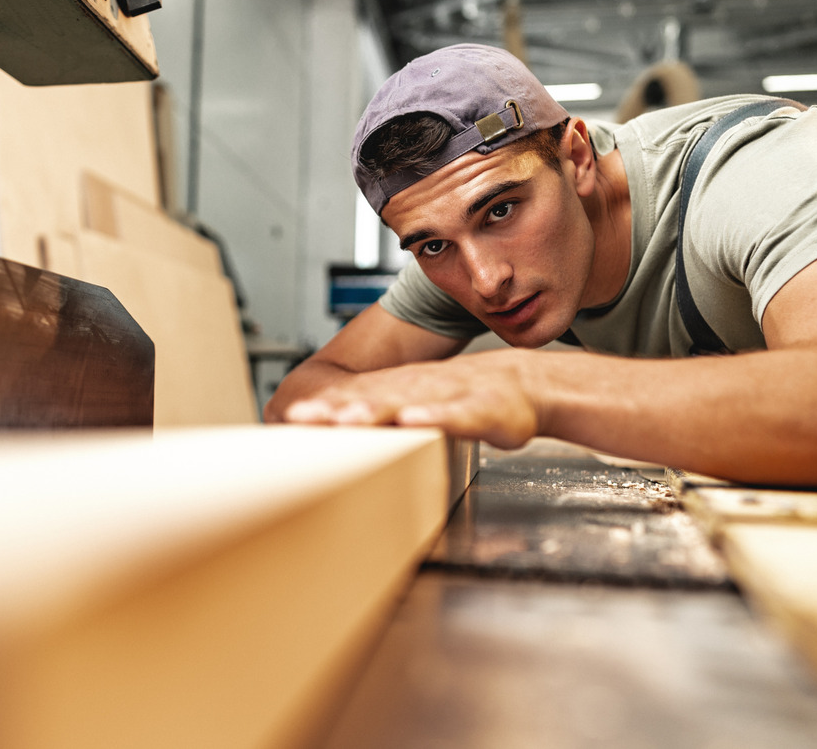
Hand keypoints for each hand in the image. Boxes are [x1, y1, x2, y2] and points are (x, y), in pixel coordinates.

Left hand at [282, 351, 539, 447]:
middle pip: (370, 399)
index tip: (290, 420)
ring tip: (347, 419)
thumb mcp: (424, 410)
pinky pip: (453, 415)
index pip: (355, 400)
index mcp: (402, 392)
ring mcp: (447, 398)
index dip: (323, 409)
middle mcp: (417, 390)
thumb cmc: (473, 403)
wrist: (525, 385)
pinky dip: (433, 418)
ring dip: (375, 410)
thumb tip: (348, 431)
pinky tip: (413, 420)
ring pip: (405, 403)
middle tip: (300, 418)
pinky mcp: (478, 410)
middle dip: (335, 409)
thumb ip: (389, 419)